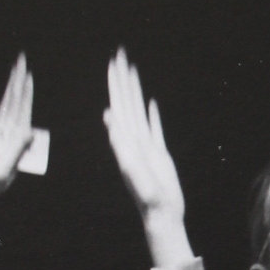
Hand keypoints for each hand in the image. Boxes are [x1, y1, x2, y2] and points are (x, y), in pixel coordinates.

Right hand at [0, 56, 35, 241]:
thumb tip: (30, 133)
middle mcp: (11, 139)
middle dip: (20, 83)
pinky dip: (3, 104)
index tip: (28, 75)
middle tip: (22, 60)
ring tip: (17, 70)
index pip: (23, 113)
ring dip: (13, 89)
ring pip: (8, 108)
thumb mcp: (1, 171)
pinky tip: (9, 95)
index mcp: (16, 144)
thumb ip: (15, 153)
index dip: (25, 93)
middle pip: (17, 105)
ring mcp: (1, 139)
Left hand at [104, 50, 184, 224]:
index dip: (116, 84)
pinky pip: (154, 127)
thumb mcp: (131, 169)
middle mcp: (133, 138)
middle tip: (120, 55)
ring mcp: (146, 144)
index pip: (119, 104)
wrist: (161, 214)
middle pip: (127, 101)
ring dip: (135, 90)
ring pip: (138, 110)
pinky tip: (150, 102)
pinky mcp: (159, 152)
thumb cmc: (147, 196)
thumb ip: (121, 145)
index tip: (113, 63)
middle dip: (123, 79)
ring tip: (132, 71)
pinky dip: (152, 114)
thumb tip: (109, 118)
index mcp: (125, 139)